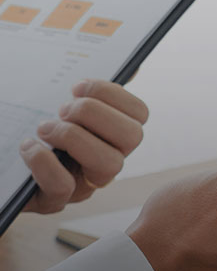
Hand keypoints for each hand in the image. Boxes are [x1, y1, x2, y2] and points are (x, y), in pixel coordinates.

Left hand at [20, 80, 147, 213]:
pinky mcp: (52, 201)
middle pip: (134, 136)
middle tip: (62, 109)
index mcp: (110, 132)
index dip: (115, 94)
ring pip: (110, 164)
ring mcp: (83, 184)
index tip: (76, 87)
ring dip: (74, 137)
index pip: (140, 114)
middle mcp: (105, 159)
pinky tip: (27, 147)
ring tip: (44, 128)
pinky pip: (63, 187)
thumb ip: (89, 89)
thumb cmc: (22, 122)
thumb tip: (129, 69)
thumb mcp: (53, 99)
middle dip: (95, 113)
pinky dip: (44, 162)